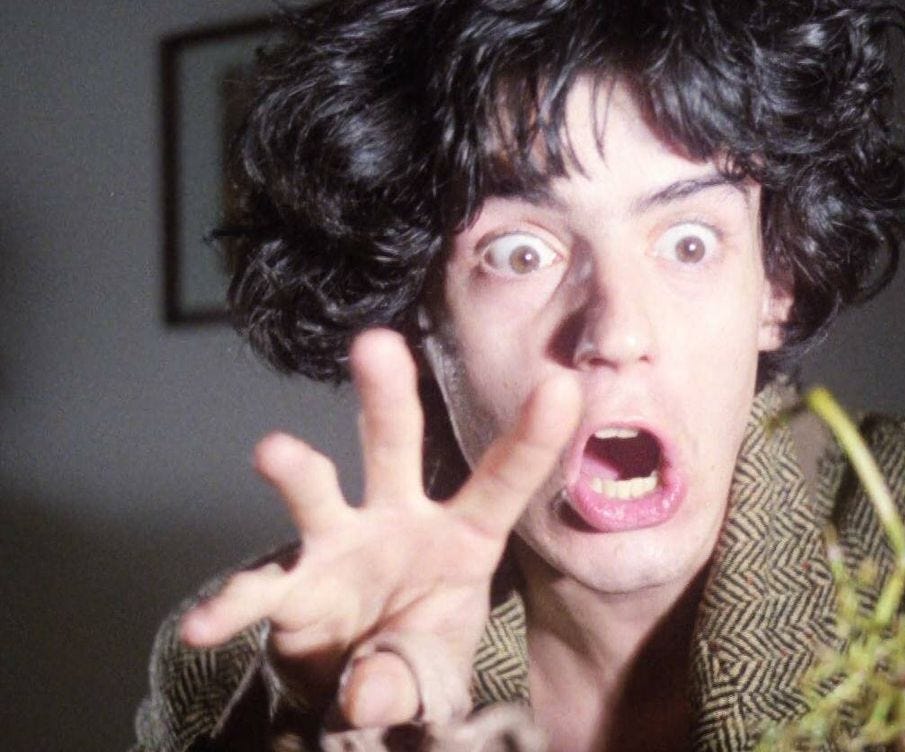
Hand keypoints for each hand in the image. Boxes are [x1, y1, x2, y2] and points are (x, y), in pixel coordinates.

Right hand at [179, 329, 579, 726]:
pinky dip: (230, 607)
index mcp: (464, 535)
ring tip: (273, 451)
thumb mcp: (440, 668)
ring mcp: (339, 544)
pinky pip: (258, 591)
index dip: (533, 439)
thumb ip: (412, 679)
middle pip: (395, 446)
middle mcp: (399, 521)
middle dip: (387, 395)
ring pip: (318, 492)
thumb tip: (367, 695)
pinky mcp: (291, 585)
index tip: (562, 387)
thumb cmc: (421, 645)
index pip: (504, 482)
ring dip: (297, 470)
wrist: (363, 679)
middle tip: (378, 344)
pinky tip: (205, 626)